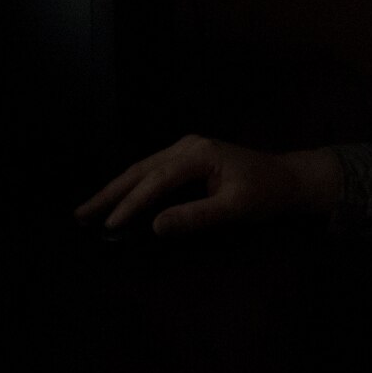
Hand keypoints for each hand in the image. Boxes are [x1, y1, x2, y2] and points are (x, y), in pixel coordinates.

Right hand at [73, 134, 342, 236]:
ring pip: (142, 169)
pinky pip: (152, 172)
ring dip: (116, 189)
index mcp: (197, 154)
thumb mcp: (235, 208)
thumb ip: (196, 216)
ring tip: (90, 209)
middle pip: (139, 170)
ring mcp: (186, 150)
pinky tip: (119, 199)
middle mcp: (186, 146)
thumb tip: (155, 226)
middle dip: (109, 193)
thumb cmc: (266, 194)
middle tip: (80, 215)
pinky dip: (132, 186)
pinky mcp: (188, 158)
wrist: (290, 180)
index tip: (109, 225)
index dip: (130, 204)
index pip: (155, 181)